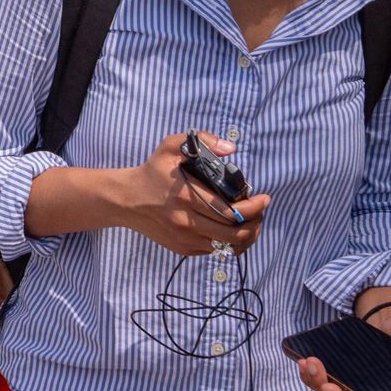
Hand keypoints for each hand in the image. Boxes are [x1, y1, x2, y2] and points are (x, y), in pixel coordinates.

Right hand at [117, 132, 268, 255]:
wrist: (126, 200)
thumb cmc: (152, 171)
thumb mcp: (170, 147)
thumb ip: (202, 140)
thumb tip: (231, 149)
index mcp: (186, 197)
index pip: (230, 212)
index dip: (254, 208)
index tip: (264, 198)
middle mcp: (185, 222)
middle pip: (234, 234)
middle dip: (256, 223)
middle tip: (261, 212)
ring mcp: (184, 239)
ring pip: (227, 247)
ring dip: (246, 236)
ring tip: (251, 222)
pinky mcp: (182, 248)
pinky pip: (214, 250)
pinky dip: (228, 242)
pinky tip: (231, 229)